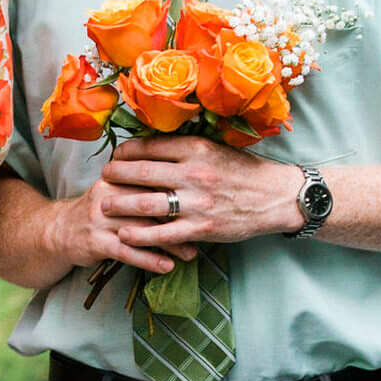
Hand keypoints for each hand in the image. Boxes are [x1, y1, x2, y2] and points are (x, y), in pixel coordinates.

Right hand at [57, 175, 195, 278]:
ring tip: (191, 253)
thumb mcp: (118, 190)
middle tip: (205, 230)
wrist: (59, 231)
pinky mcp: (94, 241)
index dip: (179, 191)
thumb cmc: (99, 212)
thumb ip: (144, 184)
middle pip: (149, 203)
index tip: (204, 202)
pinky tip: (167, 266)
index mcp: (117, 177)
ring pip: (140, 229)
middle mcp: (107, 194)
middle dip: (179, 217)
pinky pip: (126, 251)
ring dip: (169, 243)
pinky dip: (148, 260)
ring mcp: (99, 218)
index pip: (151, 179)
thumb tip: (186, 185)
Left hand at [100, 138, 305, 248]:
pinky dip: (140, 235)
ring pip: (146, 203)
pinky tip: (124, 234)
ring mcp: (197, 203)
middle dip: (116, 175)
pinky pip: (163, 233)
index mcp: (197, 148)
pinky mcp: (201, 229)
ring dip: (120, 204)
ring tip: (104, 205)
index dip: (126, 151)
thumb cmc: (245, 172)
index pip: (150, 147)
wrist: (277, 197)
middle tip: (103, 177)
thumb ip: (187, 149)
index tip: (116, 155)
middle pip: (142, 173)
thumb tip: (152, 146)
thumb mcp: (217, 150)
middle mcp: (194, 173)